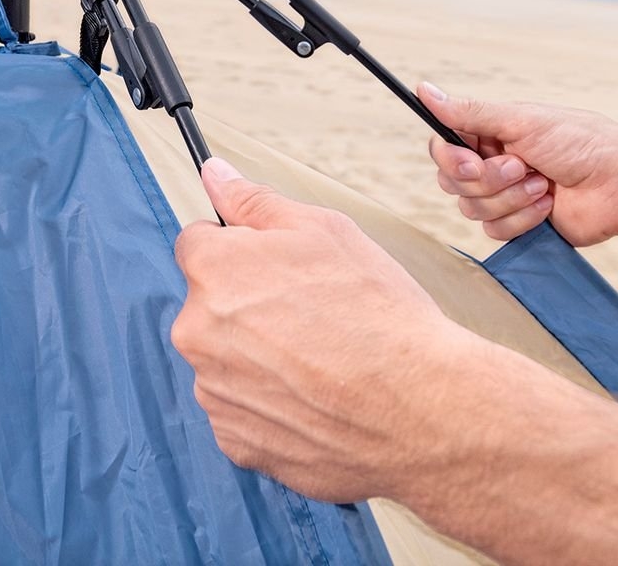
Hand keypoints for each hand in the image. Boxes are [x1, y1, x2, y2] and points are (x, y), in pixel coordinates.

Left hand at [172, 158, 461, 503]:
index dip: (240, 249)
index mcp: (213, 270)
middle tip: (312, 314)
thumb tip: (215, 175)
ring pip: (226, 360)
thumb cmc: (378, 313)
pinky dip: (270, 405)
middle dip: (247, 304)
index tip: (275, 265)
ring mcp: (214, 392)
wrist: (420, 408)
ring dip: (258, 358)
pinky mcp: (236, 441)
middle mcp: (197, 332)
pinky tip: (316, 397)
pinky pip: (242, 411)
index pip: (197, 244)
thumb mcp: (324, 230)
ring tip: (321, 361)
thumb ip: (255, 201)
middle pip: (209, 305)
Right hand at [418, 83, 617, 245]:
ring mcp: (505, 195)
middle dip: (488, 180)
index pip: (443, 146)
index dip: (451, 158)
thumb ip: (469, 112)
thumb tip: (423, 90)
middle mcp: (493, 163)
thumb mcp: (521, 120)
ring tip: (543, 184)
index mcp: (491, 133)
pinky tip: (548, 206)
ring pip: (471, 209)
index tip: (472, 162)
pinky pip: (494, 231)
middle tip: (522, 166)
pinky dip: (522, 219)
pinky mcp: (518, 224)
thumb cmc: (581, 142)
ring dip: (510, 198)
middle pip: (452, 182)